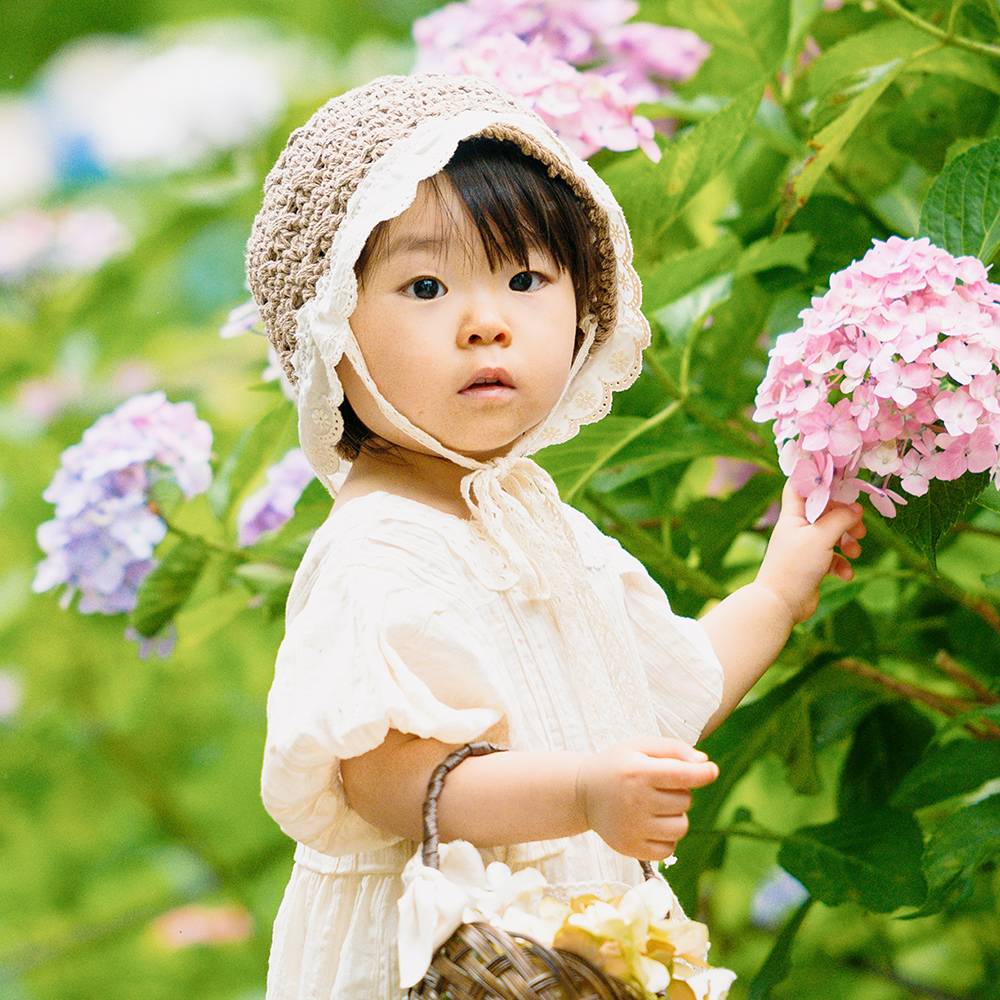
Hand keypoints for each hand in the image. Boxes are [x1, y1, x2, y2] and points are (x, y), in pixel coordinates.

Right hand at [576, 737, 718, 860]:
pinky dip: (666, 838)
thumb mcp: (640, 746)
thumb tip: (704, 763)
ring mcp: (632, 827)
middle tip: (658, 787)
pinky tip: (651, 824)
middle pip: (684, 802)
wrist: (583, 792)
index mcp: (638, 772)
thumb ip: (673, 749)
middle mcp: (635, 801)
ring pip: (681, 828)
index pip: (681, 775)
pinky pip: (668, 849)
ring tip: (657, 807)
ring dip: (676, 817)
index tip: (712, 770)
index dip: (702, 773)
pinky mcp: (631, 848)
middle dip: (679, 793)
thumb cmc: (618, 765)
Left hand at [755, 478, 866, 624]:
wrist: (780, 604)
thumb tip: (856, 509)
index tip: (840, 479)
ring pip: (832, 535)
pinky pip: (832, 558)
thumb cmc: (795, 565)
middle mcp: (797, 528)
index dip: (816, 479)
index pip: (800, 486)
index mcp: (792, 515)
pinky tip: (845, 574)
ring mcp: (805, 547)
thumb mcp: (821, 536)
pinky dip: (842, 564)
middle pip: (825, 511)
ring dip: (848, 541)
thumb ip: (840, 519)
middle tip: (859, 528)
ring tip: (855, 551)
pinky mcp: (812, 566)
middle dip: (845, 517)